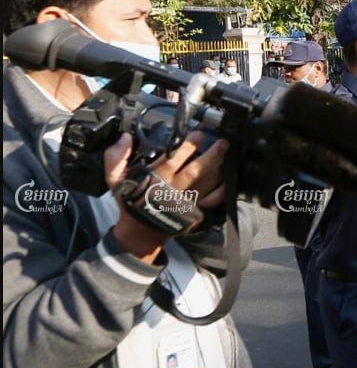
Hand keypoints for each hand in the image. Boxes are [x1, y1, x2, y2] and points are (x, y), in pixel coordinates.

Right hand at [107, 131, 228, 259]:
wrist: (141, 233)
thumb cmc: (132, 202)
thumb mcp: (115, 180)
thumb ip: (115, 158)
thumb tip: (125, 138)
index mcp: (155, 181)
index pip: (172, 160)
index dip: (186, 147)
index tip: (198, 134)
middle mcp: (174, 191)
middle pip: (195, 171)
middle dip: (211, 156)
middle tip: (222, 142)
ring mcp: (188, 203)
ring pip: (207, 184)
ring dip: (219, 169)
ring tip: (228, 154)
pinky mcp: (196, 213)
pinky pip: (213, 201)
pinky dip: (222, 190)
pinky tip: (230, 178)